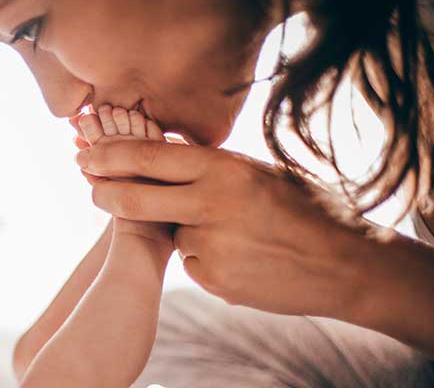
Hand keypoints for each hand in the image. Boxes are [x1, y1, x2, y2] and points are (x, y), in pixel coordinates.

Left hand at [75, 139, 376, 318]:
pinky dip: (205, 259)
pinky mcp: (215, 280)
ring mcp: (212, 245)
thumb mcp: (259, 171)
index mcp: (224, 168)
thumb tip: (158, 152)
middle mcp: (212, 204)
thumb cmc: (305, 208)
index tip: (87, 154)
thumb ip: (209, 166)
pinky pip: (191, 264)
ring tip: (234, 232)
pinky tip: (241, 257)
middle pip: (134, 197)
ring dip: (183, 230)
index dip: (111, 155)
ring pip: (170, 234)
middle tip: (90, 187)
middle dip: (103, 192)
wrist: (347, 265)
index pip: (149, 156)